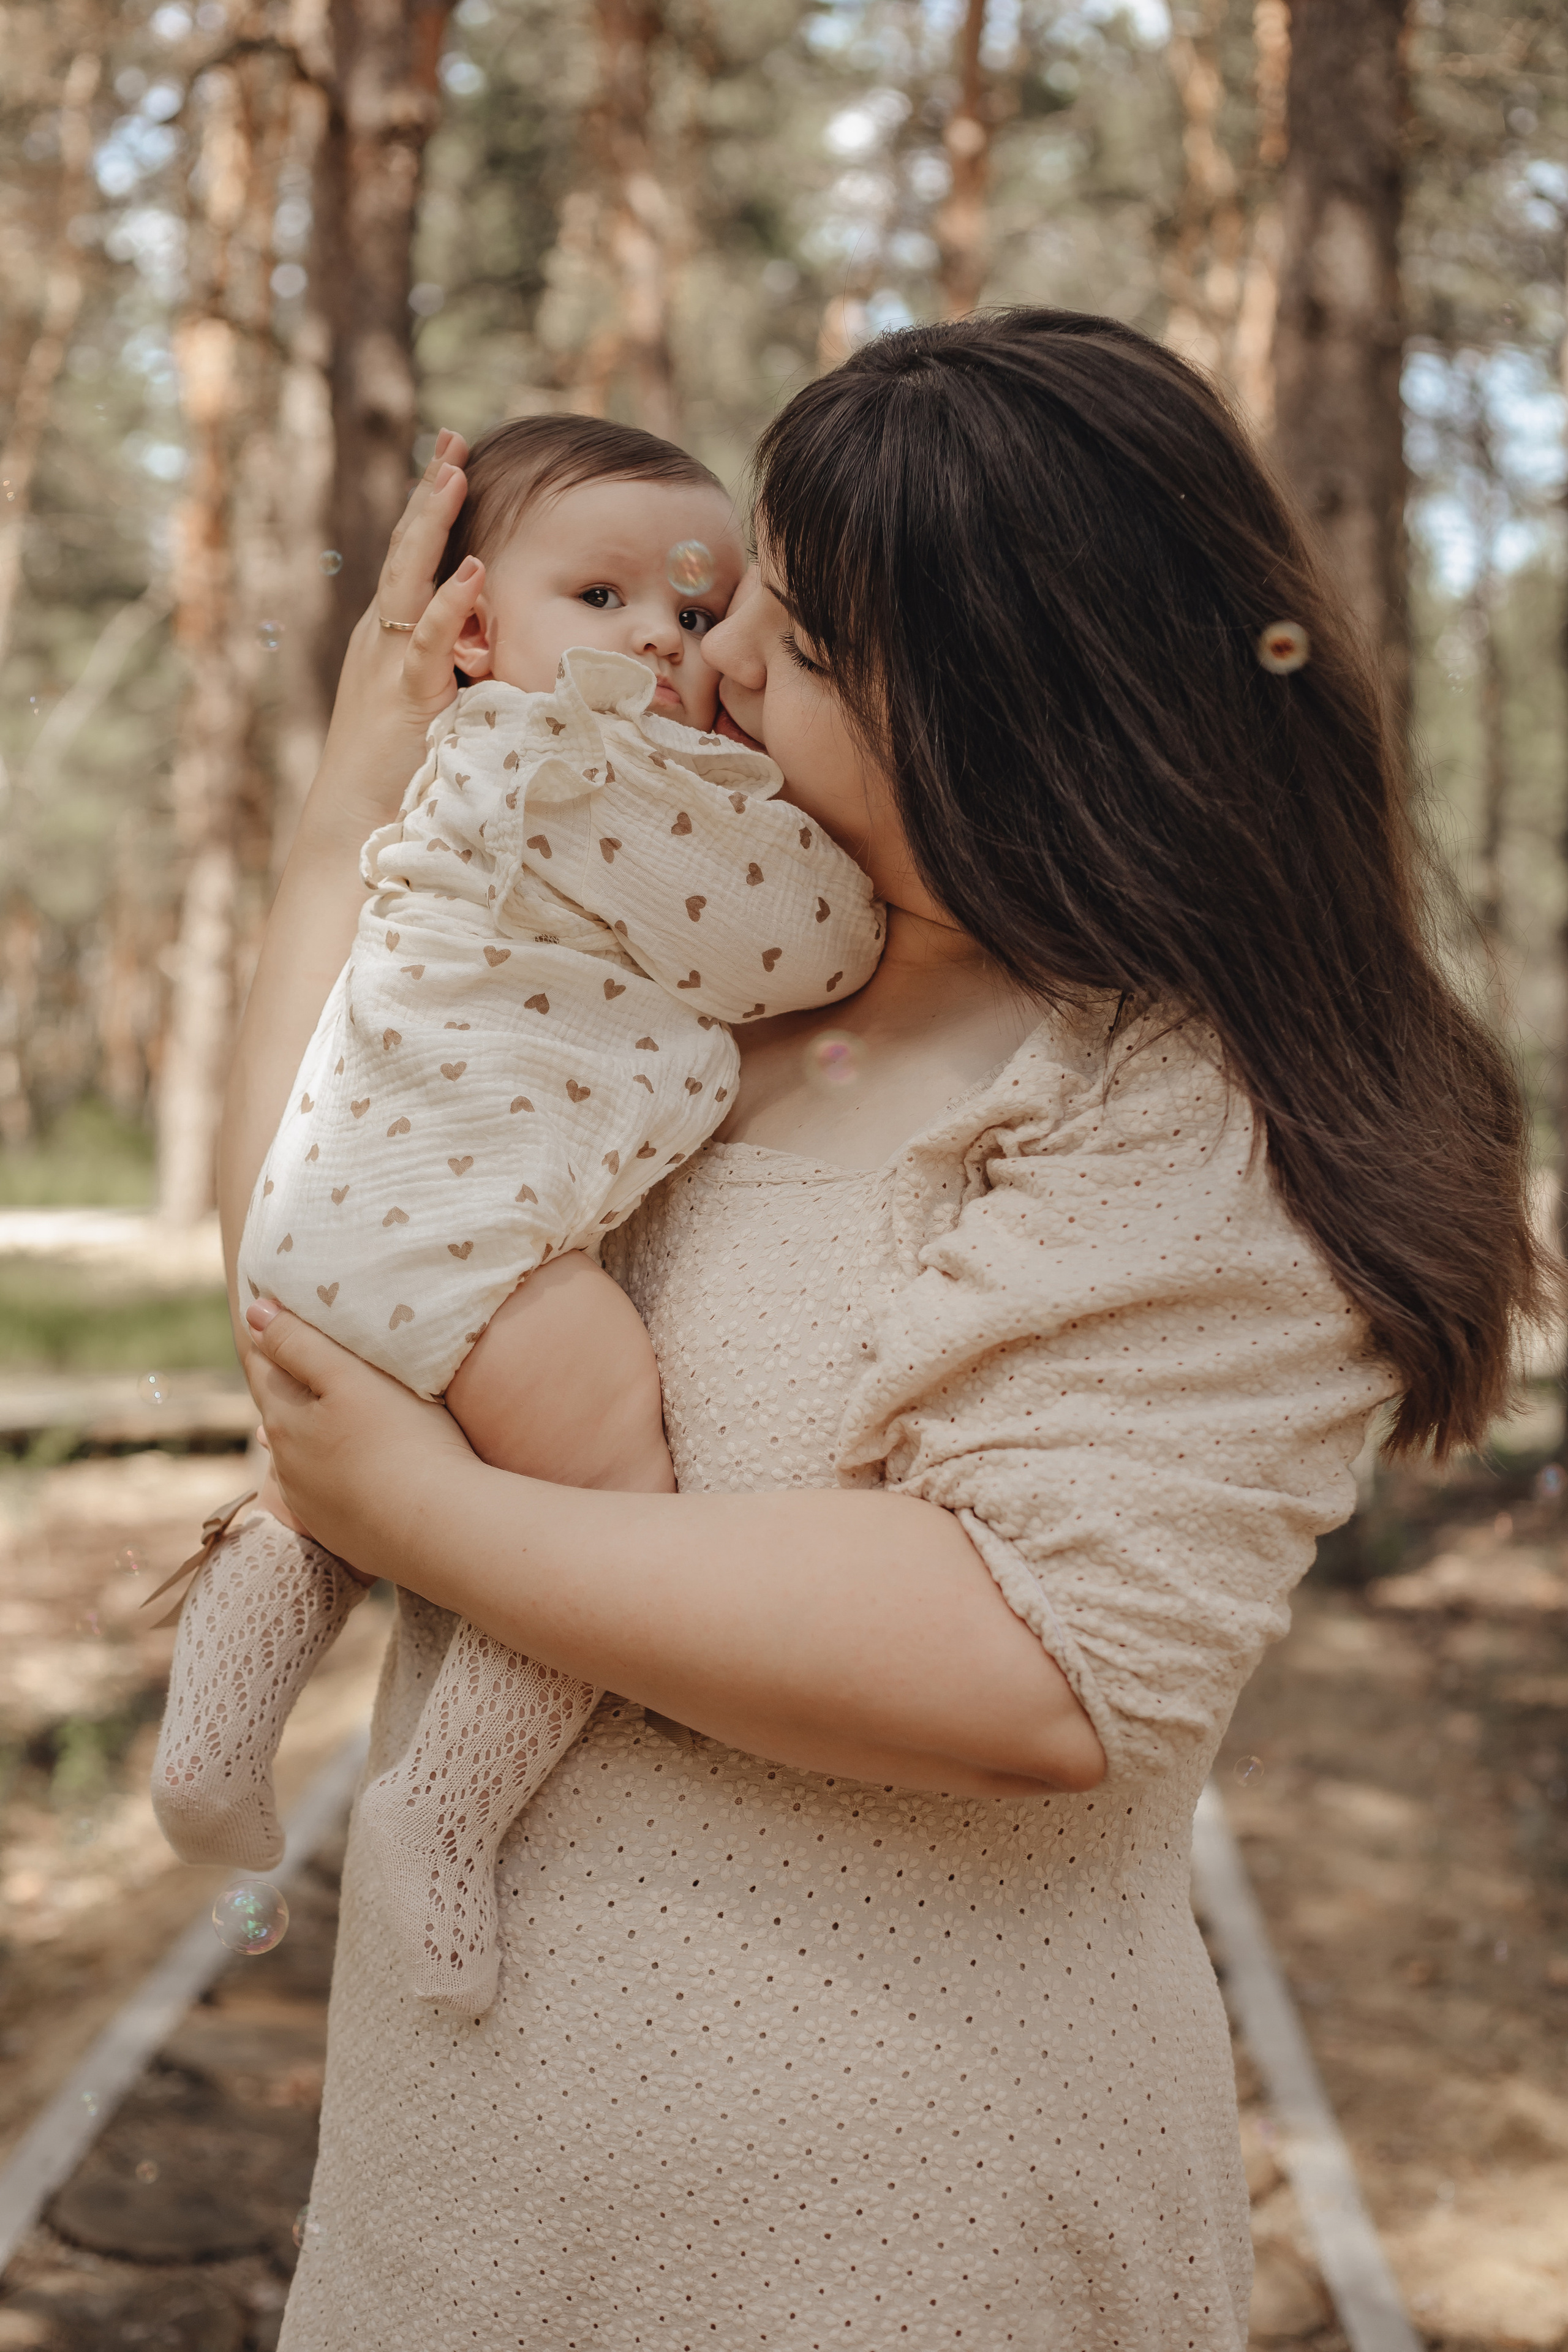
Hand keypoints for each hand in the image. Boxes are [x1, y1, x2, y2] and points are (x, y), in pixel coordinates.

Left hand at [244, 1298, 474, 1574]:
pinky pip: (326, 1490)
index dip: (264, 1336)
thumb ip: (299, 1343)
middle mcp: (286, 1465)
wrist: (440, 1528)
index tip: (265, 1311)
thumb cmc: (402, 1440)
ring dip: (309, 1430)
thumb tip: (253, 1312)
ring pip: (301, 1454)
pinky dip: (332, 1469)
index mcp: (283, 1420)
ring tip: (323, 1409)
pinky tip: (347, 1466)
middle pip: (279, 1411)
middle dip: (288, 1383)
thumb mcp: (350, 1378)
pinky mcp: (341, 1531)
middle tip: (300, 1353)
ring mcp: (311, 1504)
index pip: (261, 1366)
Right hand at [309, 428, 487, 840]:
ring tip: (456, 473)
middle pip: (407, 549)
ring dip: (432, 524)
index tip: (455, 456)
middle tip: (453, 440)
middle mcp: (382, 634)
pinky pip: (427, 640)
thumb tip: (504, 641)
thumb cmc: (401, 769)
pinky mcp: (404, 694)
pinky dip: (450, 604)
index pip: (413, 556)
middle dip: (430, 493)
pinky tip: (473, 571)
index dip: (432, 506)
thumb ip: (461, 666)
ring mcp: (388, 659)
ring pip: (409, 577)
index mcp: (391, 633)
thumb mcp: (437, 701)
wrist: (356, 820)